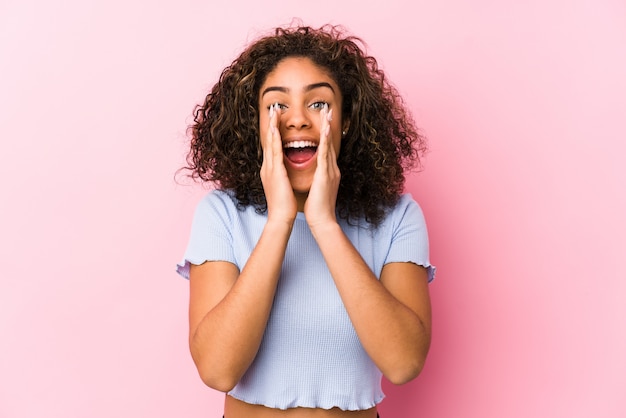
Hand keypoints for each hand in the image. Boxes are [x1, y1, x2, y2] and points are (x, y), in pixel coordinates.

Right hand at [260, 104, 296, 224]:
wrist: (281, 218)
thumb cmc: (284, 206)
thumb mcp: (282, 187)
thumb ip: (283, 178)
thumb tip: (285, 173)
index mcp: (270, 171)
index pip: (271, 148)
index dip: (273, 133)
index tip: (275, 120)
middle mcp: (267, 167)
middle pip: (268, 141)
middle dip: (271, 124)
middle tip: (272, 109)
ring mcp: (269, 169)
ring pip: (270, 142)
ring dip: (272, 126)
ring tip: (274, 111)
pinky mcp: (275, 172)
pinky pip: (275, 151)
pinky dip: (275, 138)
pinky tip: (276, 128)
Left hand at [304, 105, 340, 228]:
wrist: (322, 221)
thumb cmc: (317, 208)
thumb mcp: (317, 188)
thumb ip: (317, 178)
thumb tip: (313, 173)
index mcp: (328, 172)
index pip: (326, 149)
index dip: (325, 134)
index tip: (323, 120)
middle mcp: (331, 169)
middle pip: (330, 143)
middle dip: (328, 126)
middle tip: (327, 109)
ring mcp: (330, 171)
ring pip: (329, 145)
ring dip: (328, 128)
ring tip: (327, 113)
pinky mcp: (326, 175)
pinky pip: (326, 154)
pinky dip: (326, 141)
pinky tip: (325, 131)